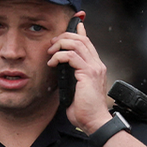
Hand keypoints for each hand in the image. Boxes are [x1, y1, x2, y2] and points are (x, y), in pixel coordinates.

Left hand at [47, 17, 109, 133]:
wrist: (94, 121)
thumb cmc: (84, 109)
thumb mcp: (75, 88)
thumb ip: (71, 76)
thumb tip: (60, 70)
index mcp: (95, 66)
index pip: (88, 42)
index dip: (79, 30)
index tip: (70, 25)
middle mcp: (97, 64)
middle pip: (81, 39)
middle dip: (64, 36)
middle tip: (51, 44)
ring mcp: (94, 68)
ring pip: (76, 44)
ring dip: (60, 45)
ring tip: (50, 53)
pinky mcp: (88, 74)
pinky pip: (71, 56)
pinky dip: (59, 57)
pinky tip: (52, 63)